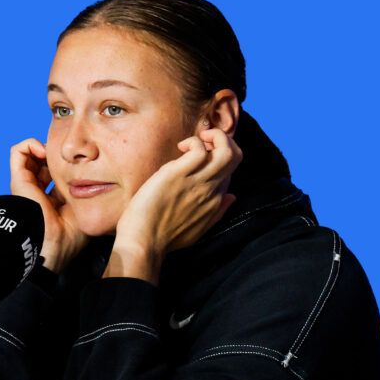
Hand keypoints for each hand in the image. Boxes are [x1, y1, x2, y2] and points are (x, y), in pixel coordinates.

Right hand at [10, 138, 88, 272]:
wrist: (54, 243)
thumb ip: (92, 195)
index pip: (60, 175)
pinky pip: (18, 152)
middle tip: (69, 157)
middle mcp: (40, 193)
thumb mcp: (88, 210)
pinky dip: (30, 144)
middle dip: (57, 155)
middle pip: (45, 164)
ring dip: (44, 147)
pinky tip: (44, 150)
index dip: (70, 165)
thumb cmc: (72, 234)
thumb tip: (104, 179)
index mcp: (56, 202)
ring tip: (54, 151)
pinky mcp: (19, 180)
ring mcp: (28, 186)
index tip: (83, 162)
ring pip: (31, 156)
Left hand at [105, 129, 242, 283]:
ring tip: (196, 140)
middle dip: (223, 140)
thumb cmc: (165, 237)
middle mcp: (211, 190)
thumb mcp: (199, 228)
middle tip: (203, 142)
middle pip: (235, 157)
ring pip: (226, 151)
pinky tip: (181, 147)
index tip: (202, 157)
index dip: (219, 157)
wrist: (144, 243)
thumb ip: (218, 211)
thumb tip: (232, 196)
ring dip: (214, 136)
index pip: (230, 170)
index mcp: (216, 201)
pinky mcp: (178, 175)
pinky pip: (199, 150)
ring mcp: (196, 182)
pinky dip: (194, 142)